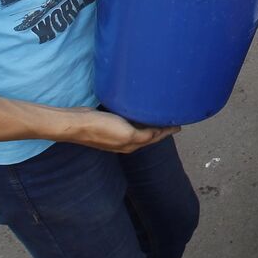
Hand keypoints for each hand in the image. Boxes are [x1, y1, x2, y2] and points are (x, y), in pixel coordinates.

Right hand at [64, 108, 178, 152]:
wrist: (78, 124)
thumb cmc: (102, 129)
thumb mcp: (127, 134)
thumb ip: (144, 135)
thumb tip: (156, 132)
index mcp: (132, 144)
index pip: (155, 137)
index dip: (167, 131)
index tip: (179, 125)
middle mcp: (126, 142)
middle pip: (149, 135)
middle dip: (161, 129)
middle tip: (173, 119)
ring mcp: (117, 134)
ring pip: (140, 129)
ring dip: (150, 124)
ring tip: (159, 115)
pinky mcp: (110, 125)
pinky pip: (129, 123)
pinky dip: (138, 119)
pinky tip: (138, 112)